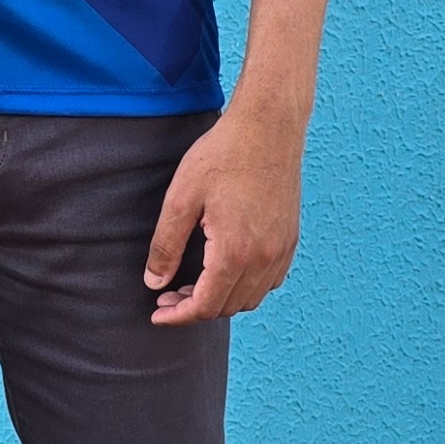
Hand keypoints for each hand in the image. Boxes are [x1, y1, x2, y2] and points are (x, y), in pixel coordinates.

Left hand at [143, 100, 304, 324]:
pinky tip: (225, 270)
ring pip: (250, 298)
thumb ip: (166, 246)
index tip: (157, 314)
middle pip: (227, 306)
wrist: (268, 127)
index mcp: (235, 251)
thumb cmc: (223, 155)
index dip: (178, 316)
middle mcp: (264, 258)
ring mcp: (281, 250)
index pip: (206, 306)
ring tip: (194, 284)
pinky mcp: (289, 238)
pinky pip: (269, 281)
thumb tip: (155, 283)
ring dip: (221, 300)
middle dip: (195, 308)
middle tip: (168, 293)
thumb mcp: (181, 198)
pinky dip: (246, 287)